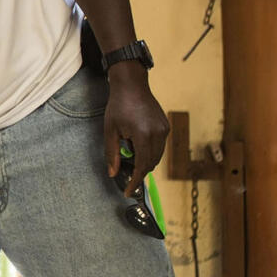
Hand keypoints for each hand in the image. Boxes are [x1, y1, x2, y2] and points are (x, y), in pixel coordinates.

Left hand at [103, 64, 169, 195]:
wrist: (131, 85)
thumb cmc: (118, 106)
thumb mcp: (110, 130)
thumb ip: (111, 153)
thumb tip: (112, 173)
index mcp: (143, 135)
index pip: (142, 166)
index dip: (135, 180)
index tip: (128, 191)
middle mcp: (158, 134)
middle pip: (151, 163)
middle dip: (139, 171)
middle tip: (125, 173)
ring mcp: (164, 130)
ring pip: (157, 156)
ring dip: (145, 161)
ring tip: (129, 155)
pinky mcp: (166, 126)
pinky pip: (160, 146)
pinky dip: (149, 151)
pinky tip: (137, 145)